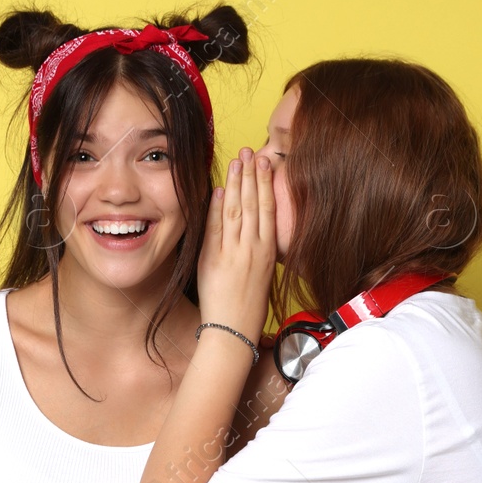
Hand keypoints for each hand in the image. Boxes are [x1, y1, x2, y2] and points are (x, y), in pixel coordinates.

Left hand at [196, 147, 275, 347]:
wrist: (233, 331)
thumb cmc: (249, 307)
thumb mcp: (263, 274)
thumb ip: (259, 249)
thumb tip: (256, 227)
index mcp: (267, 252)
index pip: (268, 209)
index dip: (265, 183)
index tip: (263, 163)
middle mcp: (253, 249)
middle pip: (253, 204)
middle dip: (250, 175)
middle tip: (249, 151)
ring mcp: (233, 254)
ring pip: (236, 211)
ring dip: (235, 184)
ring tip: (236, 162)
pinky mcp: (213, 261)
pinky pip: (215, 230)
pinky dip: (216, 209)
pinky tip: (217, 191)